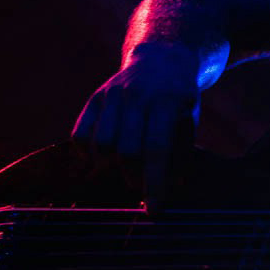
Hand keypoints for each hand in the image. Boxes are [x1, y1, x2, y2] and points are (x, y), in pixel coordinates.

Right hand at [71, 43, 201, 209]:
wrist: (161, 59)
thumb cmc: (179, 99)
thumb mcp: (190, 119)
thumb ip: (181, 151)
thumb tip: (172, 187)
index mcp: (167, 102)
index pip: (157, 149)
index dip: (154, 182)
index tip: (153, 209)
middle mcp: (137, 96)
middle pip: (126, 150)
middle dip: (132, 176)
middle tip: (139, 183)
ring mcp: (112, 95)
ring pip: (101, 143)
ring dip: (110, 166)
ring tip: (122, 168)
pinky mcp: (95, 98)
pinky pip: (80, 134)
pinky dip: (86, 153)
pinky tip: (99, 158)